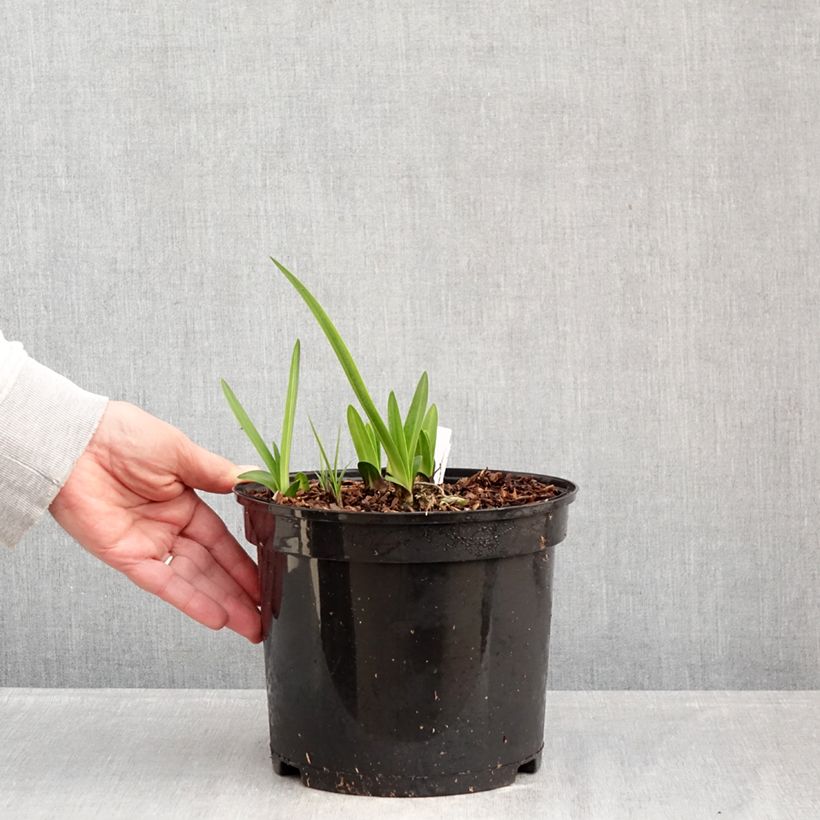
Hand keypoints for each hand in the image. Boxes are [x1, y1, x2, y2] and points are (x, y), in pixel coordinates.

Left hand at [50, 401, 261, 641]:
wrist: (76, 442)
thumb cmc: (122, 436)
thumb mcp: (181, 453)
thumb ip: (218, 473)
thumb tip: (253, 477)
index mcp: (184, 502)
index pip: (221, 541)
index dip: (244, 563)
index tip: (265, 580)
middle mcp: (167, 528)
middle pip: (211, 568)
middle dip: (239, 593)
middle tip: (264, 616)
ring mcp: (147, 544)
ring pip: (192, 580)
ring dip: (221, 603)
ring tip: (249, 625)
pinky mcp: (125, 555)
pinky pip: (162, 583)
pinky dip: (189, 600)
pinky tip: (214, 616)